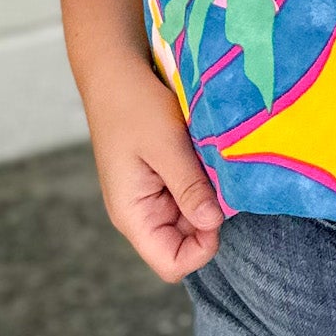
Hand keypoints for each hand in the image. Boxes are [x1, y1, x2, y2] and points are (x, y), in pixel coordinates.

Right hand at [82, 56, 225, 283]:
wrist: (115, 72)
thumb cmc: (134, 105)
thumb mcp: (166, 145)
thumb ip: (188, 187)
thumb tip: (213, 224)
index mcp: (132, 214)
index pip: (171, 264)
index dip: (201, 248)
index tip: (218, 211)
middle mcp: (140, 213)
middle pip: (185, 244)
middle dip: (208, 220)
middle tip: (219, 182)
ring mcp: (151, 197)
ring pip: (191, 219)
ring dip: (208, 199)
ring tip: (211, 166)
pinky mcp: (161, 179)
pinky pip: (190, 196)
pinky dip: (204, 183)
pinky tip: (207, 158)